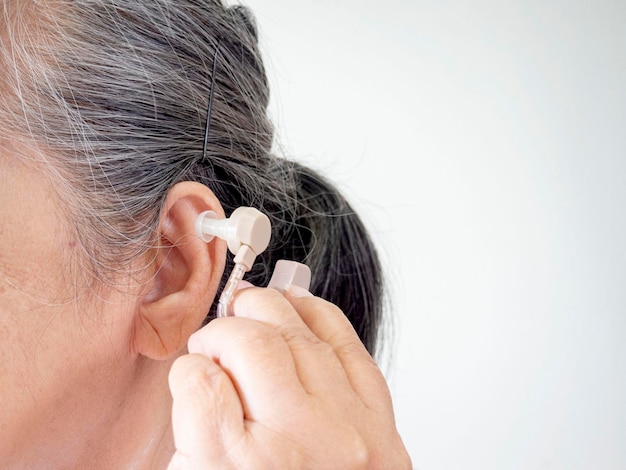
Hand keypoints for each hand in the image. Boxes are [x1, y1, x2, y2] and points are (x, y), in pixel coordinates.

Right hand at [167, 285, 411, 468]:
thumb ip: (198, 428)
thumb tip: (203, 371)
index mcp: (236, 469)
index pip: (197, 381)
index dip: (188, 368)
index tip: (193, 371)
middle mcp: (296, 444)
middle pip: (250, 345)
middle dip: (224, 329)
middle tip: (216, 338)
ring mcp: (345, 429)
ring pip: (297, 334)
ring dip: (267, 311)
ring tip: (249, 309)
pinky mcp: (379, 422)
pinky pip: (346, 345)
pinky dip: (317, 316)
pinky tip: (296, 308)